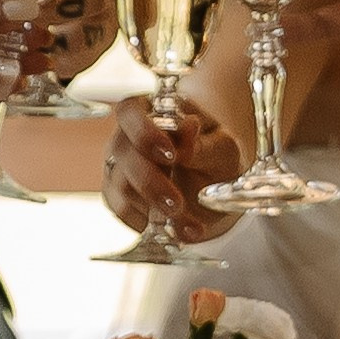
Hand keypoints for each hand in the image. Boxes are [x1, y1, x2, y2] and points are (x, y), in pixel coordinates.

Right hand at [103, 97, 238, 241]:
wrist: (214, 185)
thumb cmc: (217, 155)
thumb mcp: (223, 148)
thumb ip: (204, 141)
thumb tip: (187, 129)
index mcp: (153, 110)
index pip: (131, 110)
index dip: (144, 132)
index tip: (171, 155)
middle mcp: (128, 134)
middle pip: (122, 152)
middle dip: (151, 182)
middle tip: (178, 203)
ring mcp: (119, 164)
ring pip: (121, 185)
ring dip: (155, 208)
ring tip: (189, 225)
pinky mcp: (116, 193)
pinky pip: (120, 209)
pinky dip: (148, 224)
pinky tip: (174, 228)